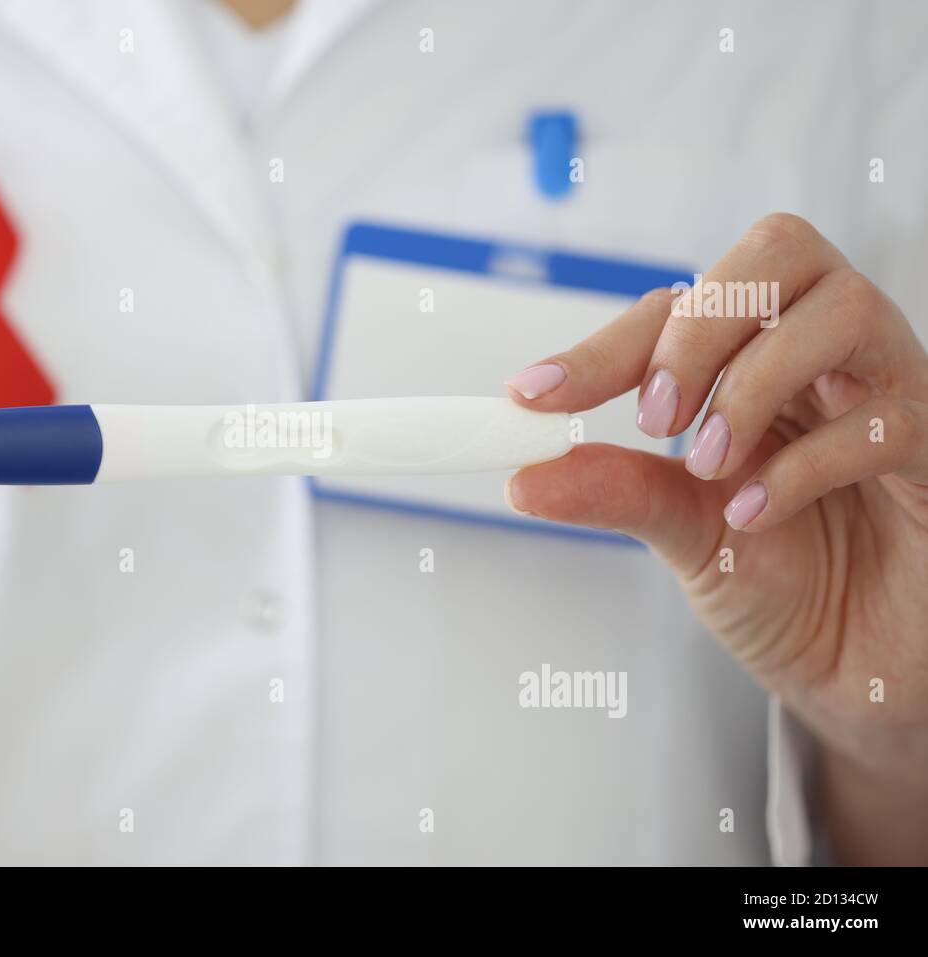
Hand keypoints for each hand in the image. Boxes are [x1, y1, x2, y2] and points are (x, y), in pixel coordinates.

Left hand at [504, 214, 927, 863]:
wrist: (858, 666)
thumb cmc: (781, 581)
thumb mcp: (681, 531)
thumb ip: (614, 491)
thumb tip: (524, 474)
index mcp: (755, 360)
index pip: (682, 304)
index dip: (605, 345)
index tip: (533, 395)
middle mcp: (826, 357)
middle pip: (777, 253)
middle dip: (697, 328)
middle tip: (653, 419)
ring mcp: (890, 393)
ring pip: (843, 309)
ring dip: (753, 382)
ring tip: (708, 463)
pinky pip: (884, 421)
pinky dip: (804, 464)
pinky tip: (755, 513)